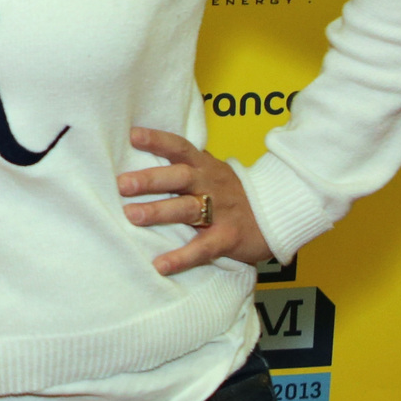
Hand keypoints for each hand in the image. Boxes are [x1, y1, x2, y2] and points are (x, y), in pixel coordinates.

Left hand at [118, 127, 273, 275]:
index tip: (134, 135)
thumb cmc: (232, 193)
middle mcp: (211, 184)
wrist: (278, 214)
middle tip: (122, 184)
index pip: (180, 147)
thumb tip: (140, 159)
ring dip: (158, 212)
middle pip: (180, 177)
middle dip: (151, 180)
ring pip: (187, 209)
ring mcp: (221, 211)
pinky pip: (202, 248)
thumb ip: (184, 166)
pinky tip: (160, 265)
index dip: (158, 140)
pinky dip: (181, 257)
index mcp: (205, 166)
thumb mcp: (212, 172)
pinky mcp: (228, 238)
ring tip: (132, 215)